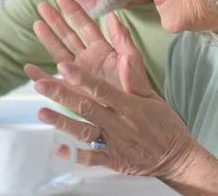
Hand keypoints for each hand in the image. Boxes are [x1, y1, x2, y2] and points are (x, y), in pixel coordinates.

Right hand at [31, 0, 146, 93]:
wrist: (138, 122)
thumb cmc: (140, 94)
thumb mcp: (134, 66)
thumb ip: (125, 44)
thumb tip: (115, 18)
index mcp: (104, 50)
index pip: (86, 26)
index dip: (74, 11)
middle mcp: (88, 60)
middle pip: (68, 35)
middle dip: (55, 20)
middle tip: (41, 5)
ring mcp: (78, 75)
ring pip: (58, 53)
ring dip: (47, 39)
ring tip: (36, 24)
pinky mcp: (72, 93)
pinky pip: (53, 82)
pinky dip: (40, 76)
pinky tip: (28, 69)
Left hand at [31, 60, 194, 178]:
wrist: (177, 159)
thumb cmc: (163, 124)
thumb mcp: (152, 97)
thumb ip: (135, 78)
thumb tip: (125, 57)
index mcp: (128, 105)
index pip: (101, 89)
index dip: (82, 78)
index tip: (64, 67)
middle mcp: (118, 124)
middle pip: (86, 107)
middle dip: (62, 95)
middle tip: (40, 84)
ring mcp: (114, 143)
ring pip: (84, 131)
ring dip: (61, 122)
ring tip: (41, 113)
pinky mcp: (112, 160)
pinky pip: (90, 159)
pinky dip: (73, 154)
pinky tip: (57, 148)